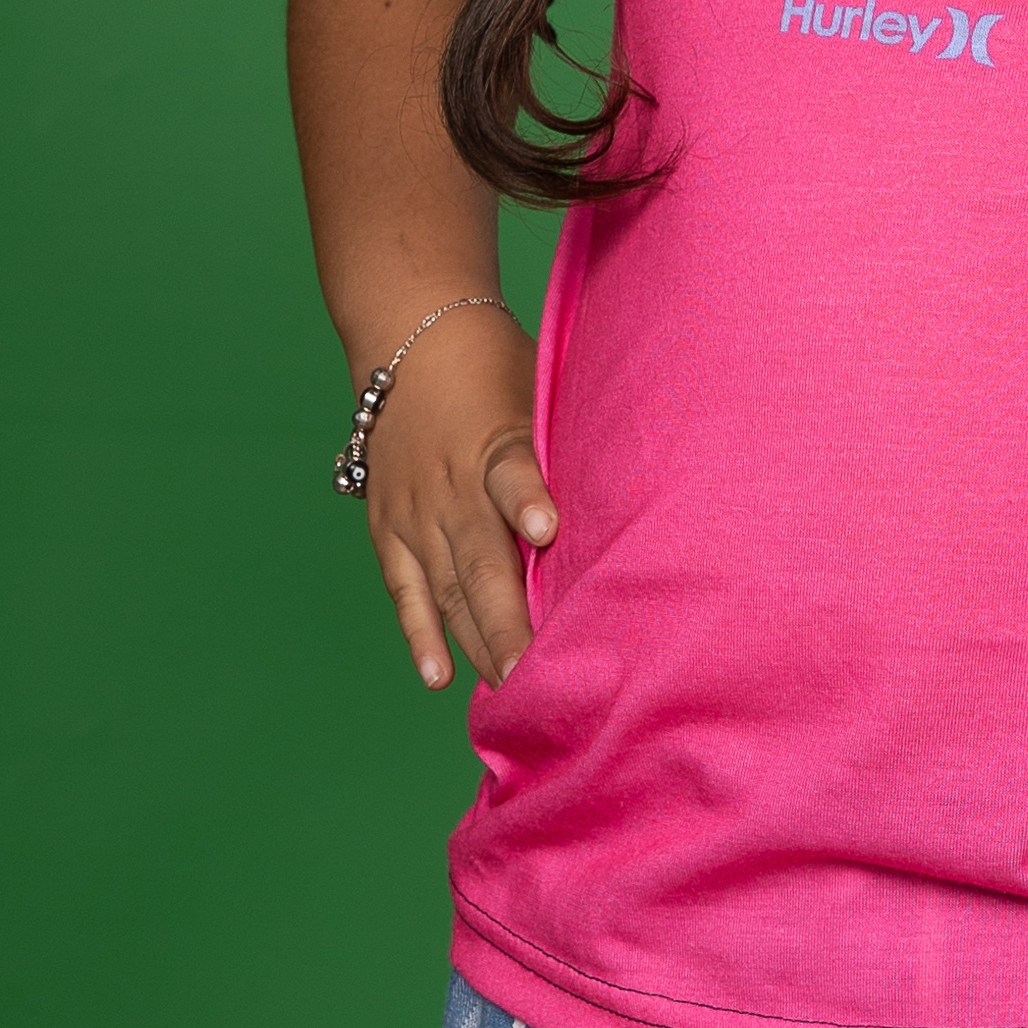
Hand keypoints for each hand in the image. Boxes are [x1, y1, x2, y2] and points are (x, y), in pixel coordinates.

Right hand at [357, 306, 558, 690]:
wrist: (411, 340)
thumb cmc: (497, 367)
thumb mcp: (540, 387)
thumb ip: (569, 443)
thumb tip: (638, 487)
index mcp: (493, 441)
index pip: (511, 473)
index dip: (527, 501)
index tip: (548, 532)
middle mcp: (448, 484)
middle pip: (480, 558)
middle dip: (509, 620)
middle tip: (538, 673)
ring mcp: (414, 512)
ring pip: (446, 587)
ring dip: (477, 640)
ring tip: (508, 688)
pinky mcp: (389, 530)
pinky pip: (404, 591)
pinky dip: (420, 635)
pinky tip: (438, 677)